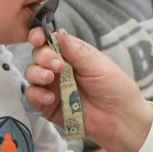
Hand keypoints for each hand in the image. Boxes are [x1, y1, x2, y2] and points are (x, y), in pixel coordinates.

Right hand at [23, 28, 152, 151]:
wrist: (120, 119)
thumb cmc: (115, 88)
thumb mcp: (97, 65)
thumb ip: (76, 51)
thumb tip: (59, 32)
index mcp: (72, 54)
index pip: (50, 40)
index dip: (40, 36)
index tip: (39, 39)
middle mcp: (59, 68)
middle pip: (38, 55)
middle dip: (43, 57)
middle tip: (57, 65)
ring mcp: (53, 87)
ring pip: (31, 74)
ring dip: (36, 73)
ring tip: (49, 79)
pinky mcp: (48, 106)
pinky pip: (32, 97)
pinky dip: (36, 95)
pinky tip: (50, 98)